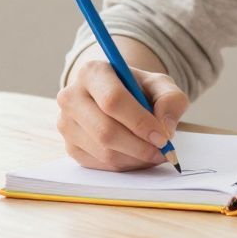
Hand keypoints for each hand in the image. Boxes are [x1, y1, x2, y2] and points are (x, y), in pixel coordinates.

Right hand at [57, 55, 188, 170]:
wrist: (116, 97)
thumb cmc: (138, 89)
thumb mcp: (160, 85)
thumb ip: (170, 99)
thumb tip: (166, 127)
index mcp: (92, 72)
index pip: (113, 100)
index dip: (140, 122)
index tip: (163, 137)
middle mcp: (71, 96)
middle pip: (105, 131)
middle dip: (140, 147)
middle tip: (163, 151)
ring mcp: (66, 123)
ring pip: (104, 152)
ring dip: (135, 158)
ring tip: (154, 153)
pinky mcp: (70, 146)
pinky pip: (100, 165)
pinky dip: (125, 165)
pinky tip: (138, 155)